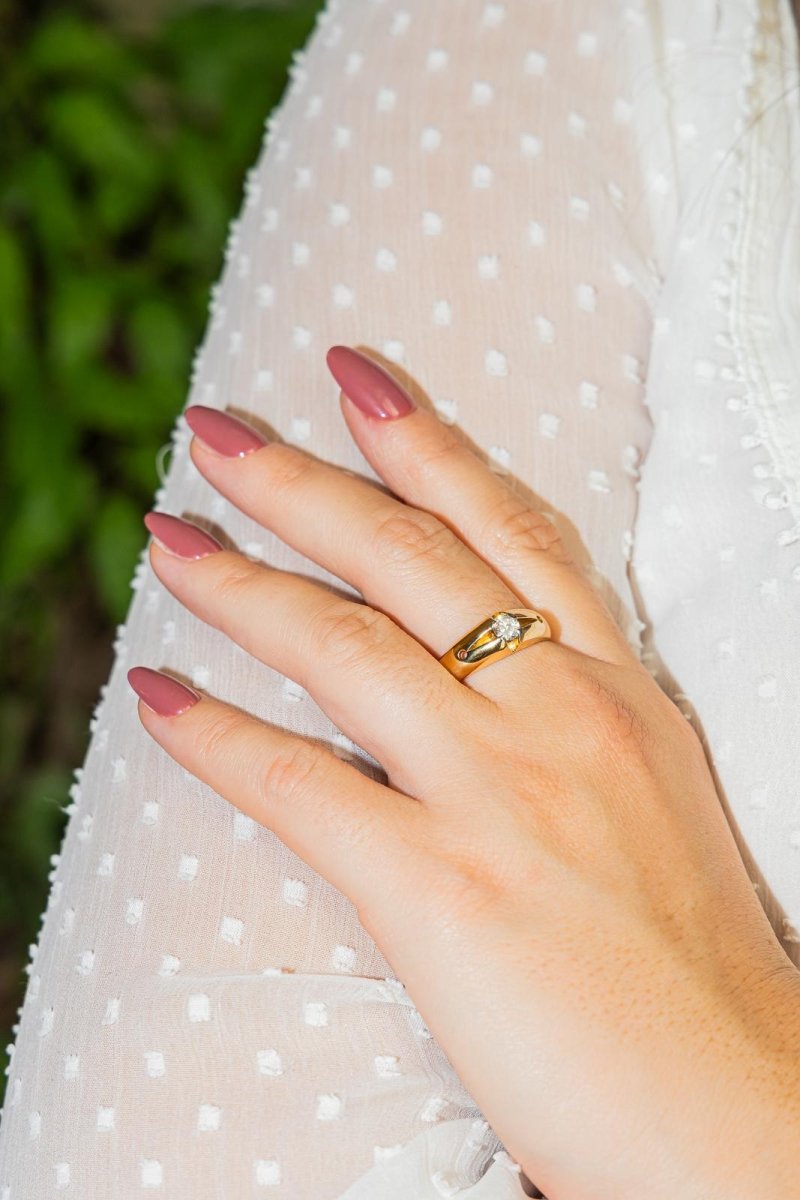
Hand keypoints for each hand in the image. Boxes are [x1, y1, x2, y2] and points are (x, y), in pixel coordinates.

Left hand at [129, 345, 799, 1199]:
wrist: (744, 1108)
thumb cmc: (698, 964)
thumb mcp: (656, 795)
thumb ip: (576, 722)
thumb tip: (489, 679)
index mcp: (618, 693)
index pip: (510, 531)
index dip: (427, 444)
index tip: (354, 379)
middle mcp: (559, 716)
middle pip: (409, 560)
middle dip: (301, 483)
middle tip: (213, 433)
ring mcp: (500, 794)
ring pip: (343, 647)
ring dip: (237, 583)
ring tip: (166, 540)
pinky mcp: (442, 890)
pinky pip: (297, 785)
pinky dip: (211, 735)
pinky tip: (152, 699)